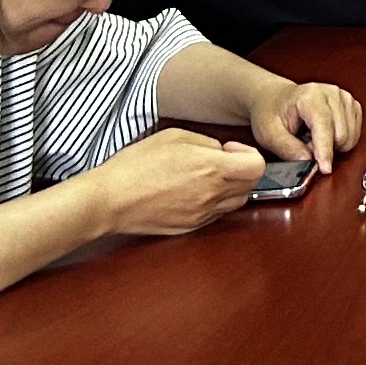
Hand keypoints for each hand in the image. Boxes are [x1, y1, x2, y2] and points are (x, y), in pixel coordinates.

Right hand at [84, 126, 265, 238]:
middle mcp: (211, 195)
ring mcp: (201, 215)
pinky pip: (215, 215)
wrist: (108, 200)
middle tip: (220, 162)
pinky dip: (213, 203)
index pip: (257, 166)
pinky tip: (192, 192)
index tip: (230, 149)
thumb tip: (221, 151)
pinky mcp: (189, 228)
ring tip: (205, 177)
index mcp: (211, 168)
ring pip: (236, 203)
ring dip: (231, 189)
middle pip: (251, 186)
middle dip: (243, 171)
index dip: (249, 154)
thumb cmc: (135, 166)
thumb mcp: (174, 136)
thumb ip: (206, 142)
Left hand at [245, 78, 361, 174]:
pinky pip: (355, 134)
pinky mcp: (352, 106)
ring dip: (333, 147)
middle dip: (324, 150)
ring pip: (350, 137)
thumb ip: (288, 149)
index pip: (324, 125)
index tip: (325, 168)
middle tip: (304, 147)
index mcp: (310, 96)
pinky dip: (341, 142)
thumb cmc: (270, 113)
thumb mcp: (268, 134)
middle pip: (341, 134)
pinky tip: (325, 136)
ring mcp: (345, 98)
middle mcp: (332, 94)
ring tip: (312, 140)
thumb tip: (308, 162)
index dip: (325, 150)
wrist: (275, 98)